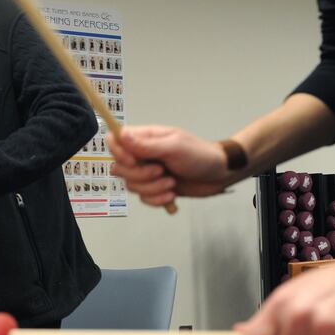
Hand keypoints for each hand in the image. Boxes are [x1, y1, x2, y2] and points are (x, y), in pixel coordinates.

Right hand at [106, 125, 229, 205]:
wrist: (219, 175)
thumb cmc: (200, 155)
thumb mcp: (175, 146)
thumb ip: (147, 144)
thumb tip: (122, 135)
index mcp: (145, 137)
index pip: (115, 140)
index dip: (119, 153)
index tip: (134, 161)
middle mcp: (142, 155)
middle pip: (119, 168)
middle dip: (141, 175)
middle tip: (162, 171)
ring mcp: (147, 172)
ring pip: (131, 185)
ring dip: (152, 189)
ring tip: (171, 182)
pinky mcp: (154, 188)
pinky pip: (143, 198)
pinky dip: (157, 199)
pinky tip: (172, 194)